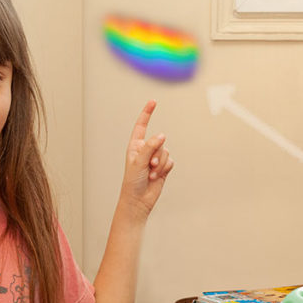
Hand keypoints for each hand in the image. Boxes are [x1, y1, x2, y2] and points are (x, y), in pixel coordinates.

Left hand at [121, 100, 174, 217]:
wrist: (138, 200)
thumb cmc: (132, 181)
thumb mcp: (138, 162)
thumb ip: (150, 147)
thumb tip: (162, 135)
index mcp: (135, 146)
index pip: (141, 126)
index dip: (147, 113)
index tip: (153, 102)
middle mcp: (146, 150)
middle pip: (159, 141)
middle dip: (156, 153)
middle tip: (149, 166)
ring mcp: (155, 158)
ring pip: (165, 152)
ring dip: (160, 164)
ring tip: (151, 174)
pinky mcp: (163, 167)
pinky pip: (170, 161)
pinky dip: (165, 168)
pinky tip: (157, 176)